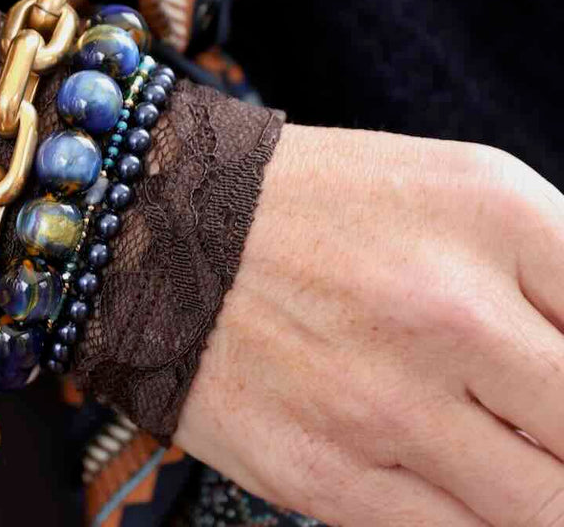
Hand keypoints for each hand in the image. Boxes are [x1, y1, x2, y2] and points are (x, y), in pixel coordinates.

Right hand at [176, 124, 563, 525]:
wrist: (160, 223)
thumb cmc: (320, 203)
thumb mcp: (458, 189)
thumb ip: (560, 274)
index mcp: (495, 213)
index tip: (558, 383)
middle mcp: (448, 306)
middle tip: (536, 416)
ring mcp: (385, 401)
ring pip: (546, 513)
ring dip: (539, 486)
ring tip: (499, 438)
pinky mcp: (326, 476)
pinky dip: (479, 517)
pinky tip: (459, 473)